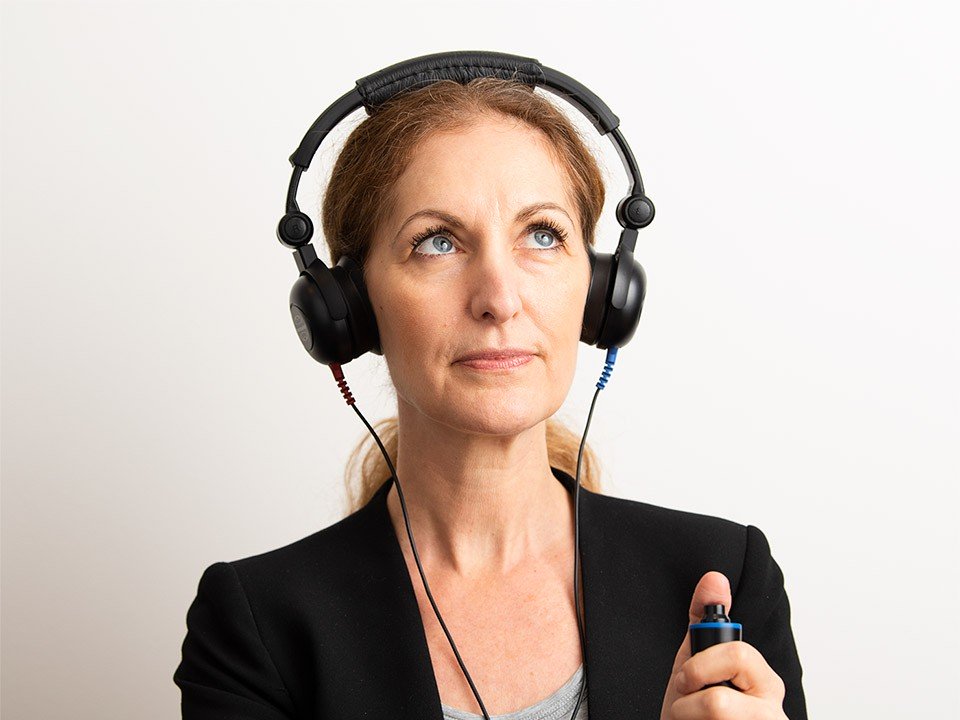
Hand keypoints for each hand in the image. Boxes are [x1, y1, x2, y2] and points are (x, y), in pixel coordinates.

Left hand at [659, 571, 788, 719]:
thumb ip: (704, 622)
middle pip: (719, 703)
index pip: (737, 655)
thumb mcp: (694, 663)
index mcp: (764, 681)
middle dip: (689, 701)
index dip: (698, 667)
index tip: (686, 679)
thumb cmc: (695, 711)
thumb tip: (715, 578)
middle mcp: (773, 712)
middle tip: (686, 705)